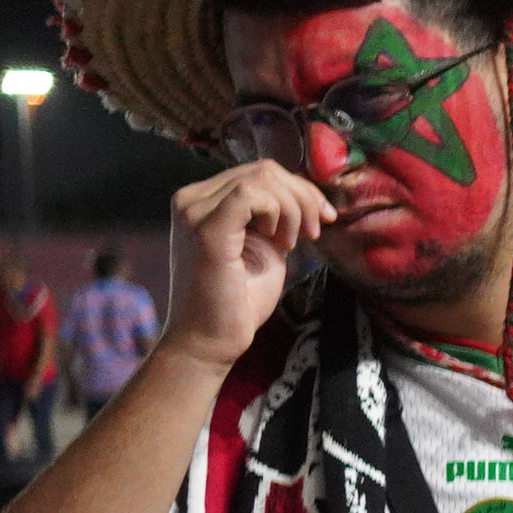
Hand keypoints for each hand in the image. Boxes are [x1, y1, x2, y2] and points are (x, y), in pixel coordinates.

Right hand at [158, 155, 334, 369]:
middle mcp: (191, 199)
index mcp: (203, 200)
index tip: (321, 221)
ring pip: (262, 178)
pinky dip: (278, 211)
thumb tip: (305, 194)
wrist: (211, 342)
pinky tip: (280, 241)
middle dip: (303, 197)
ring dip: (293, 208)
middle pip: (263, 170)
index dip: (299, 190)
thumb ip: (275, 218)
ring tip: (292, 242)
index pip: (259, 173)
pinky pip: (251, 194)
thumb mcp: (264, 247)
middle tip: (314, 232)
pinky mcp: (205, 229)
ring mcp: (193, 211)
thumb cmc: (238, 301)